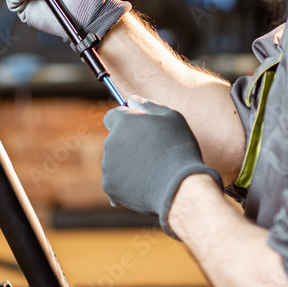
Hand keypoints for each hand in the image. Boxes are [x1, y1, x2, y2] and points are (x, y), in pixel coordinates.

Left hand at [102, 96, 221, 231]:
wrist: (179, 186)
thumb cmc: (179, 149)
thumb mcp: (172, 118)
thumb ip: (149, 106)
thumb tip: (132, 100)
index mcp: (123, 121)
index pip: (112, 117)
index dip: (125, 123)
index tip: (138, 131)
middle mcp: (111, 141)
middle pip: (115, 141)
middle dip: (128, 145)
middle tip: (151, 155)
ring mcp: (108, 165)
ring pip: (115, 162)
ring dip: (127, 165)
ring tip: (151, 172)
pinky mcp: (110, 186)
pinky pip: (115, 182)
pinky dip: (126, 184)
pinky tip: (144, 186)